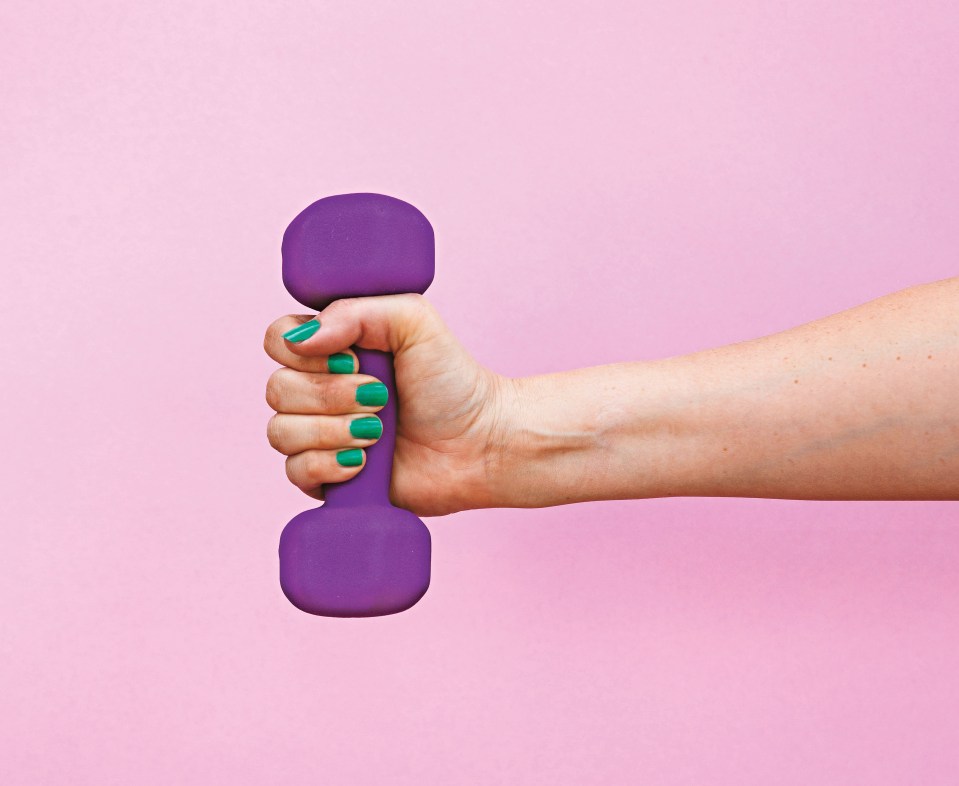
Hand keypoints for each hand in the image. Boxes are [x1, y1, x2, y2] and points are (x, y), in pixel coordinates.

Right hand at [264, 295, 511, 515]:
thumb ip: (356, 311)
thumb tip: (303, 339)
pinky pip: (295, 472)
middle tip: (381, 397)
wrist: (480, 441)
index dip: (303, 350)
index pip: (277, 340)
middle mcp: (318, 390)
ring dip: (331, 430)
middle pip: (277, 388)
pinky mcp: (328, 478)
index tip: (354, 358)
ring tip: (379, 431)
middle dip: (330, 395)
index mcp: (331, 349)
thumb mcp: (413, 321)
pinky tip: (363, 462)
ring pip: (281, 432)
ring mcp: (321, 435)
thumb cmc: (452, 380)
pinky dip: (327, 465)